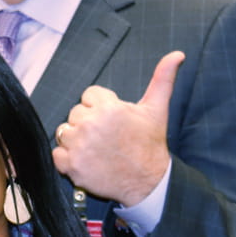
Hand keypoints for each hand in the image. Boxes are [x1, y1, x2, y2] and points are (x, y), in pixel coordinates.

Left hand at [53, 51, 180, 206]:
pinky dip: (68, 158)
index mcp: (108, 108)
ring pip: (65, 131)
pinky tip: (87, 160)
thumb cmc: (150, 144)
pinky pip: (57, 153)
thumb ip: (163, 78)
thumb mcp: (157, 109)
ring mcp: (78, 146)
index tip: (114, 121)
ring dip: (76, 139)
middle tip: (108, 137)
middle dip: (89, 122)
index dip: (101, 107)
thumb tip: (178, 54)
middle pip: (76, 113)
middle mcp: (90, 124)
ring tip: (97, 148)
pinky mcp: (70, 165)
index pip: (89, 95)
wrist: (147, 182)